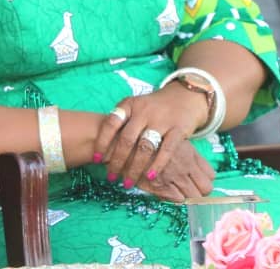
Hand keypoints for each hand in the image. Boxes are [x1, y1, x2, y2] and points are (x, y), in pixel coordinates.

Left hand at [94, 83, 209, 187]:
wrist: (183, 97)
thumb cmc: (152, 107)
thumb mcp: (134, 107)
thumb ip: (121, 121)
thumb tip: (100, 147)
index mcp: (129, 105)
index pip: (110, 123)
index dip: (102, 142)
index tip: (96, 159)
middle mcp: (143, 111)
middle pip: (126, 140)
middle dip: (117, 161)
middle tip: (111, 177)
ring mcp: (161, 120)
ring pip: (144, 148)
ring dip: (134, 168)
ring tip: (127, 182)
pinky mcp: (178, 129)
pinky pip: (166, 150)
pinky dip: (156, 165)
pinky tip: (149, 177)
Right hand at [135, 139, 215, 202]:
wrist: (121, 140)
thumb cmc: (145, 140)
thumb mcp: (170, 140)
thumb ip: (186, 154)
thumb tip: (198, 170)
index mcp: (189, 152)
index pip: (210, 175)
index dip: (204, 179)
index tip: (195, 180)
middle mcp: (184, 165)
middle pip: (206, 188)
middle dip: (199, 190)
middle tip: (188, 188)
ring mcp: (173, 176)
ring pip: (194, 196)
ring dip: (187, 195)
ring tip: (175, 190)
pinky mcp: (159, 185)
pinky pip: (178, 200)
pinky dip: (173, 197)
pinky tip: (164, 190)